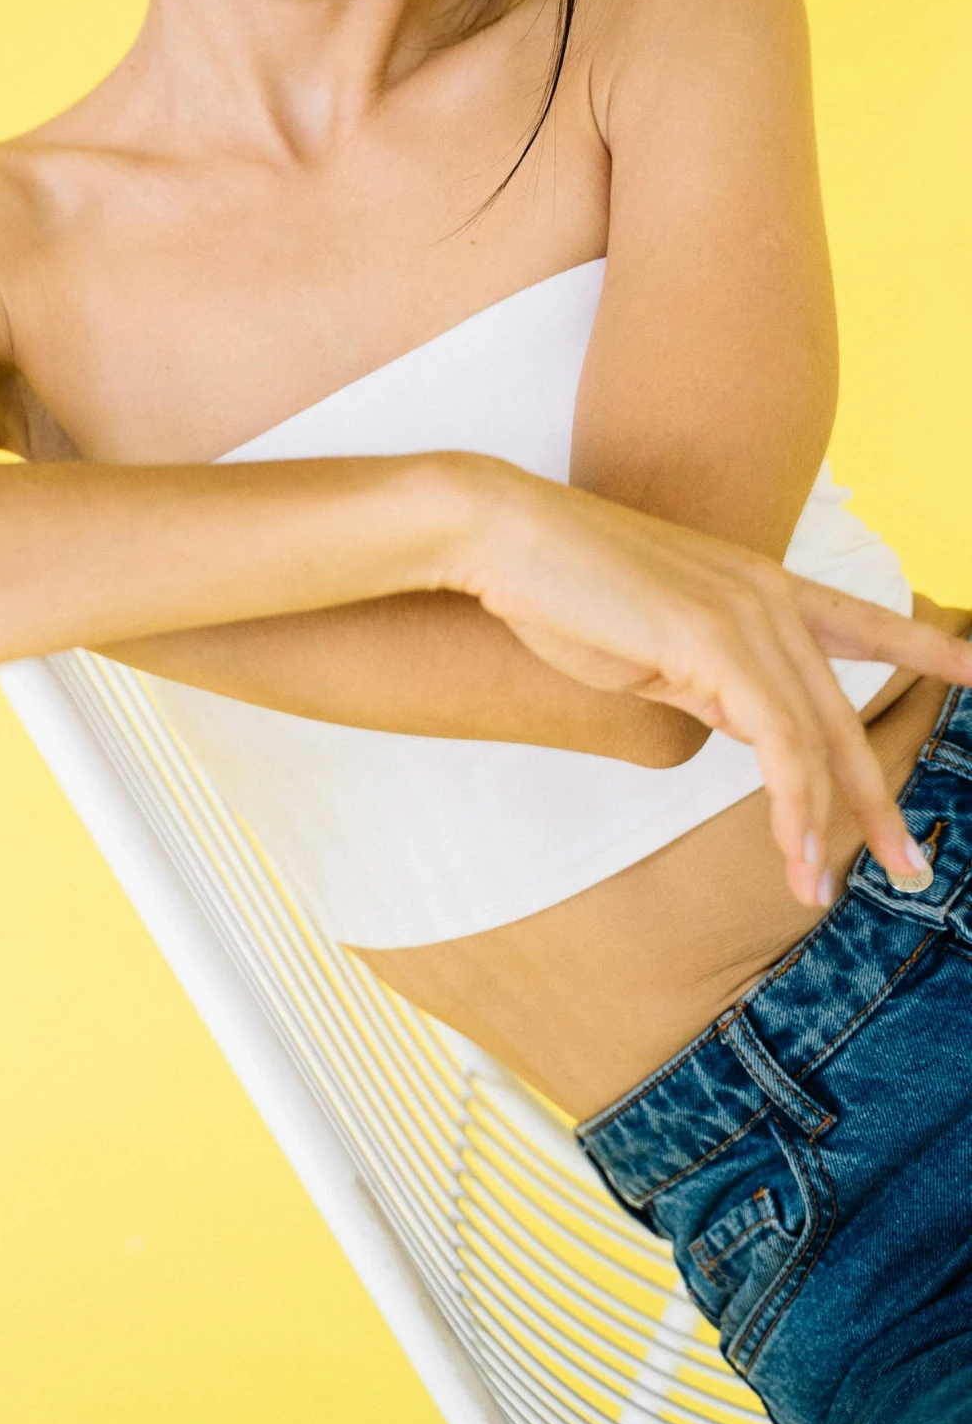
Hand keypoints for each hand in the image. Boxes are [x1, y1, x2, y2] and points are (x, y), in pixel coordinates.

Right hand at [456, 465, 971, 907]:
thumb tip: (745, 726)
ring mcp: (749, 616)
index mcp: (756, 584)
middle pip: (840, 712)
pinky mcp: (720, 643)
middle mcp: (768, 595)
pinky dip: (791, 805)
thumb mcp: (651, 646)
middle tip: (907, 865)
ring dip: (824, 824)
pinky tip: (793, 849)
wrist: (503, 535)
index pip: (858, 621)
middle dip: (875, 798)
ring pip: (814, 738)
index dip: (919, 644)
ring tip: (824, 889)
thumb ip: (709, 681)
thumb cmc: (557, 587)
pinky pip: (778, 743)